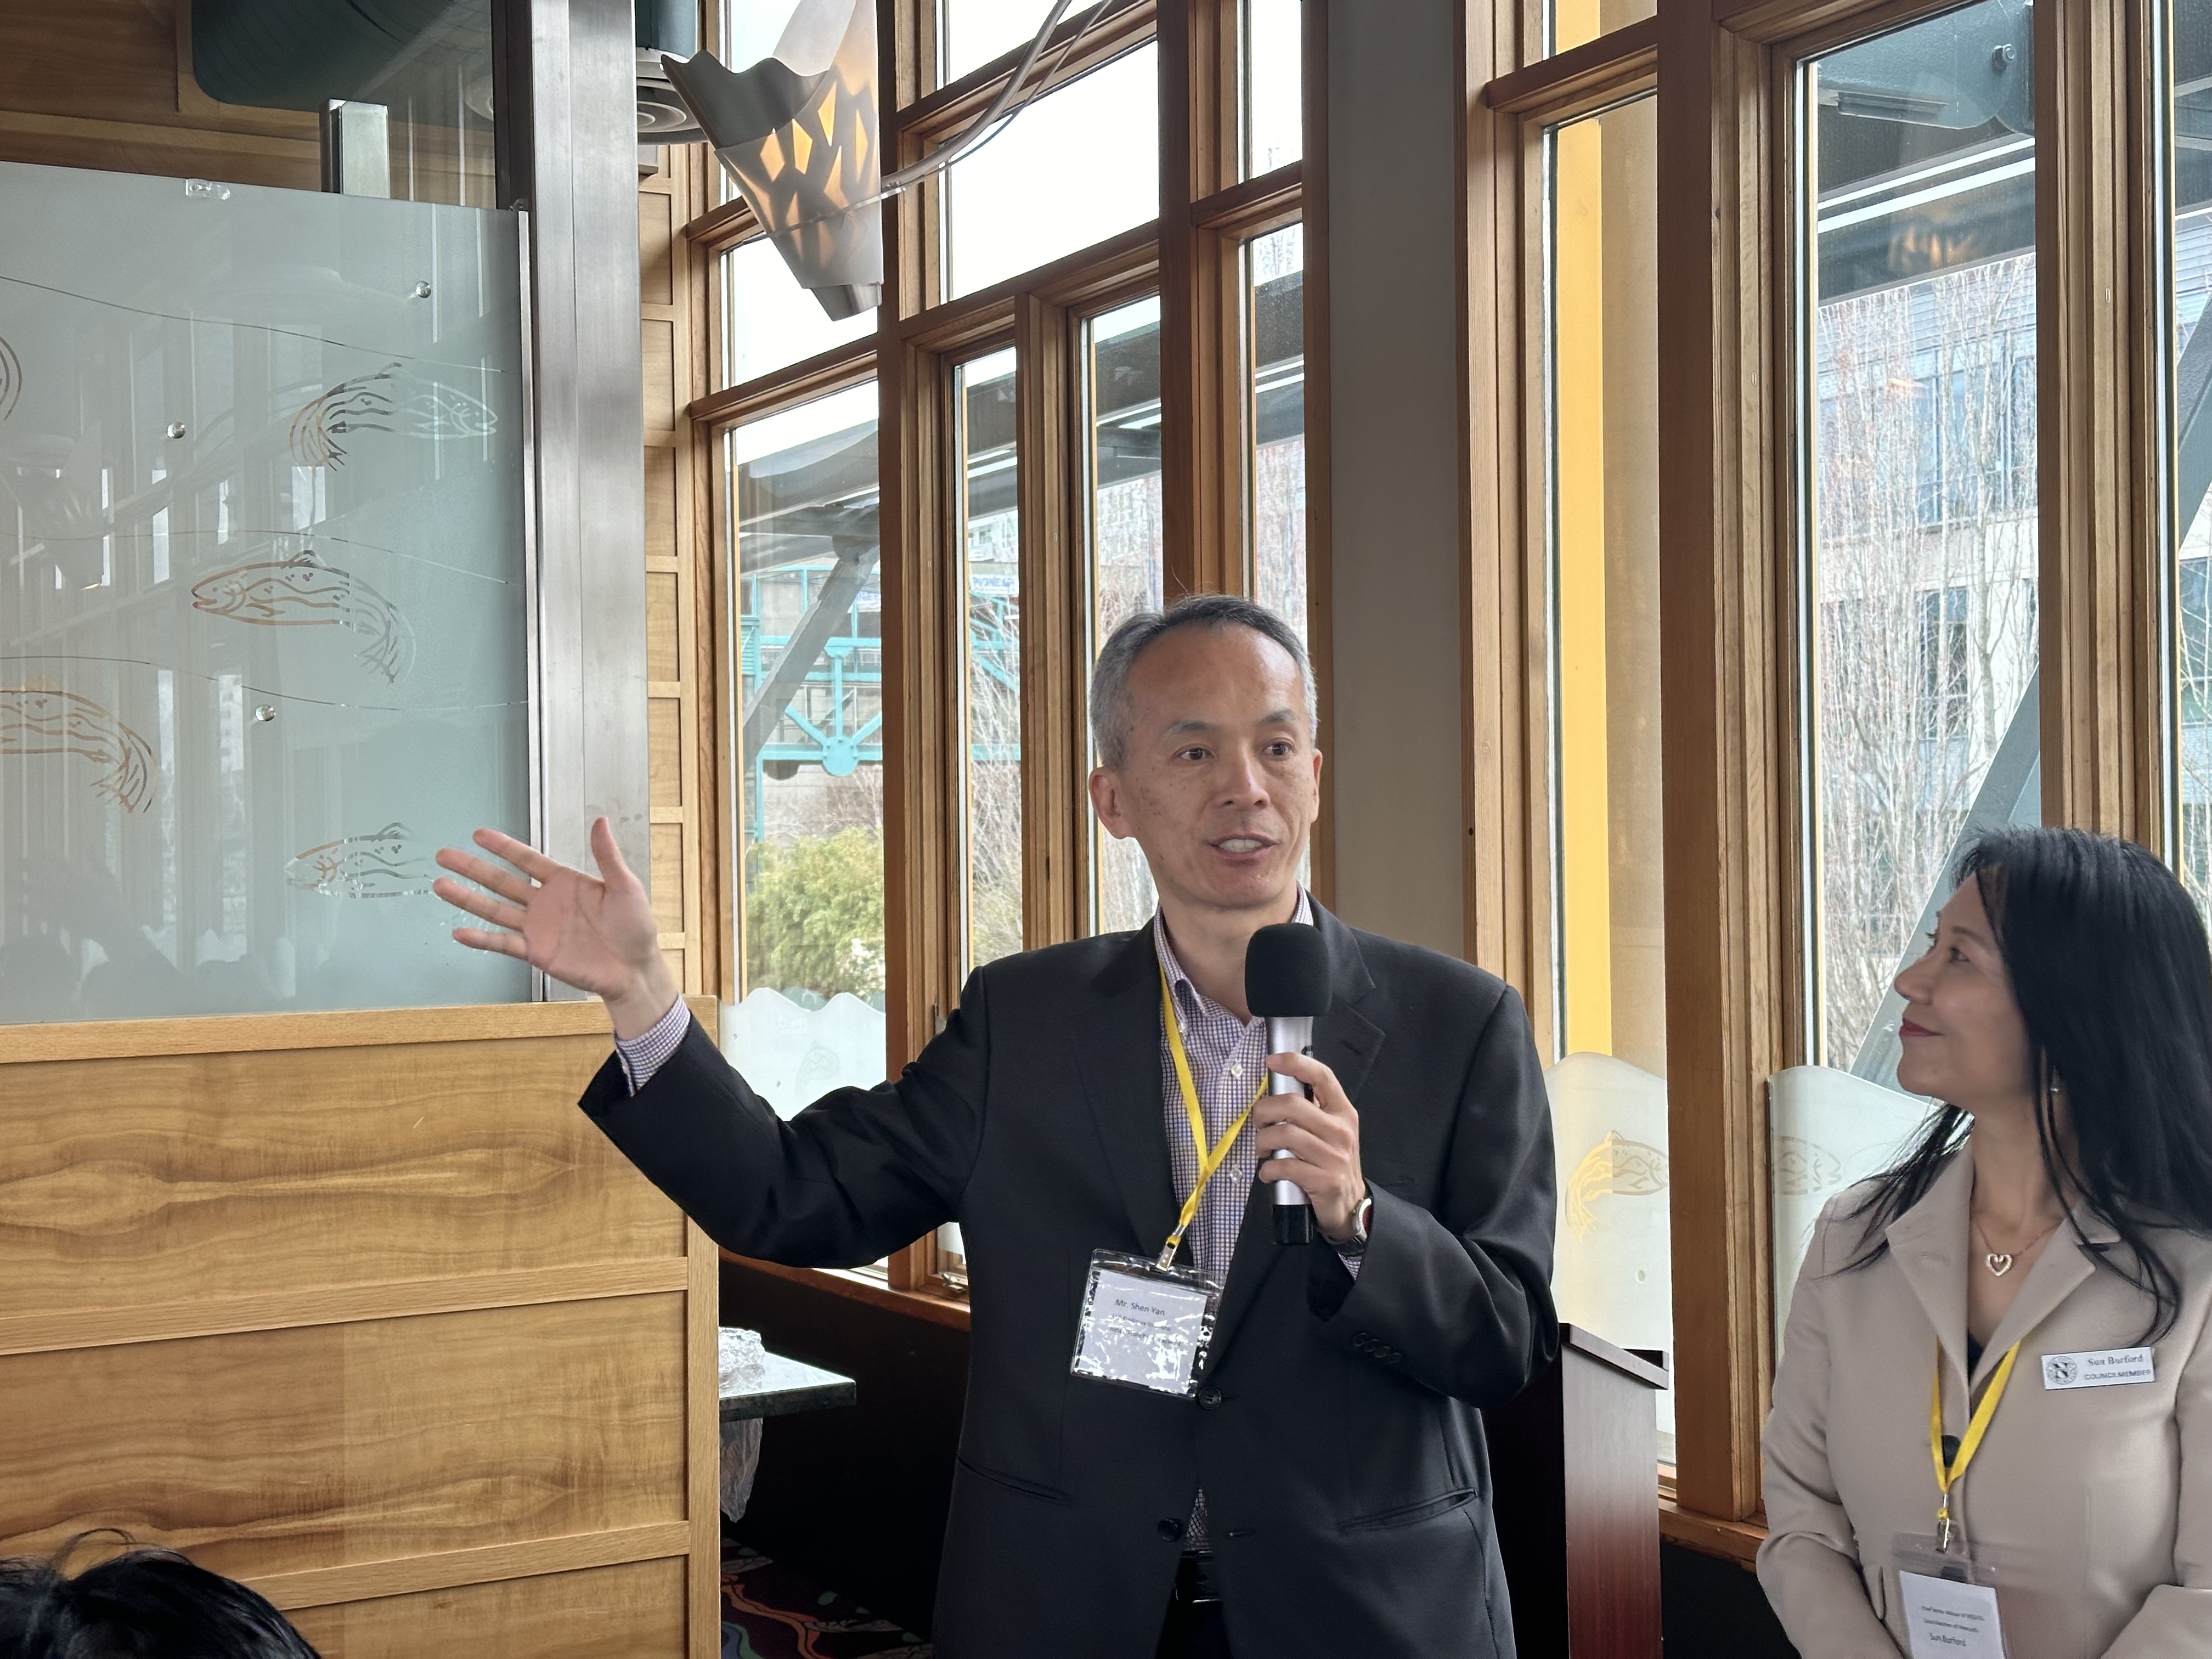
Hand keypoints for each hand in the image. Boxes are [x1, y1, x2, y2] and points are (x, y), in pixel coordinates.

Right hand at [433, 818, 678, 1037]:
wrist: (636, 969)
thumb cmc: (636, 927)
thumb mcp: (626, 886)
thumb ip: (607, 856)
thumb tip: (600, 820)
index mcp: (564, 882)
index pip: (527, 859)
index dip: (503, 847)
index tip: (478, 834)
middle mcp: (545, 902)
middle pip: (501, 881)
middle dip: (472, 868)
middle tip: (444, 855)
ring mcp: (538, 927)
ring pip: (495, 910)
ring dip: (467, 899)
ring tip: (441, 885)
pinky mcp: (537, 952)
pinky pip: (504, 944)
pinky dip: (482, 939)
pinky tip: (459, 932)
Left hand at [1252, 1052, 1367, 1243]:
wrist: (1349, 1205)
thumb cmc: (1331, 1163)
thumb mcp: (1330, 1132)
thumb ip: (1311, 1111)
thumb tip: (1276, 1090)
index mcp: (1342, 1112)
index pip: (1322, 1076)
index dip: (1295, 1063)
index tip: (1271, 1061)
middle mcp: (1341, 1131)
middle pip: (1292, 1104)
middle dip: (1264, 1111)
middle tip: (1259, 1123)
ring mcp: (1334, 1156)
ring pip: (1285, 1134)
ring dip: (1263, 1141)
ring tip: (1262, 1150)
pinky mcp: (1324, 1180)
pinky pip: (1284, 1166)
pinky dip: (1268, 1169)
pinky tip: (1268, 1173)